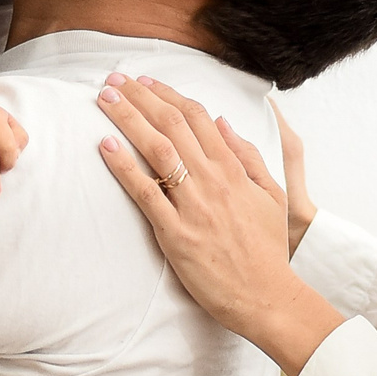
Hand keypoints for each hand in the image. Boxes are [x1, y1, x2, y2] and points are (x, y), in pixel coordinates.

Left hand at [95, 74, 345, 375]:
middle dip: (140, 97)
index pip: (197, 117)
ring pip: (156, 150)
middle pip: (172, 125)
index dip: (168, 94)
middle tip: (114, 79)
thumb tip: (224, 123)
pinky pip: (145, 194)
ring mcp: (193, 206)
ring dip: (128, 119)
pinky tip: (105, 146)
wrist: (267, 296)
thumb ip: (249, 158)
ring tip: (104, 98)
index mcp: (234, 169)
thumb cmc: (268, 251)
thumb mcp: (272, 196)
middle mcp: (212, 181)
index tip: (145, 81)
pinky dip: (124, 167)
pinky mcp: (176, 235)